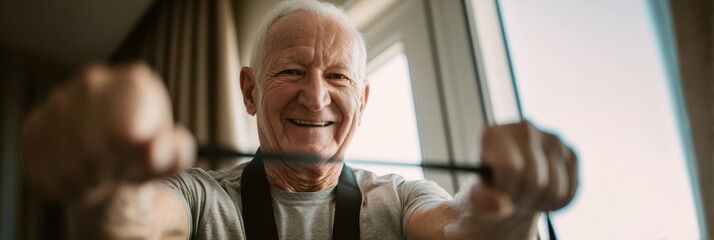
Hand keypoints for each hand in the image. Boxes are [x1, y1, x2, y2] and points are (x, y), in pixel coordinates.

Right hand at [21, 62, 194, 204]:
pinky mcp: (34, 124)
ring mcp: (59, 99)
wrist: (112, 162)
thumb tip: (157, 148)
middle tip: (116, 171)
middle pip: (92, 149)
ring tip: (99, 173)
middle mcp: (94, 80)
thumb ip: (177, 153)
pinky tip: (75, 172)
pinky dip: (59, 180)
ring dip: (84, 179)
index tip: (136, 162)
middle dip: (106, 171)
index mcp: (135, 81)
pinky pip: (40, 163)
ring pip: (65, 160)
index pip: (124, 133)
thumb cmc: (145, 156)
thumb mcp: (171, 158)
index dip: (130, 159)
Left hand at [466, 121, 578, 237]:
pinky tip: (541, 195)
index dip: (507, 190)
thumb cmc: (492, 189)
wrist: (511, 186)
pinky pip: (569, 191)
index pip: (511, 167)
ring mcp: (552, 139)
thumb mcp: (479, 199)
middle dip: (524, 200)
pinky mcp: (570, 154)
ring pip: (555, 189)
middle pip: (535, 181)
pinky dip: (555, 203)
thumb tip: (504, 206)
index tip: (502, 196)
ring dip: (539, 204)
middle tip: (514, 200)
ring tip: (526, 197)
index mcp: (495, 133)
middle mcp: (525, 129)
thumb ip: (484, 202)